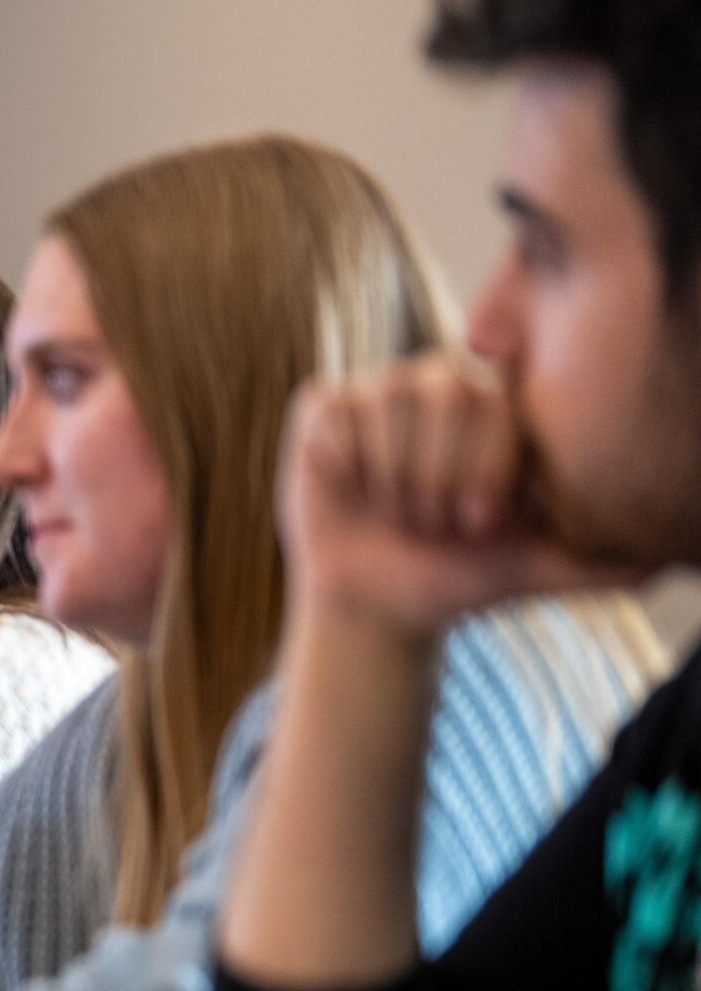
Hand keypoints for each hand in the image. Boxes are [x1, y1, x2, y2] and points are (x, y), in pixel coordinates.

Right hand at [281, 352, 648, 638]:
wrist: (372, 604)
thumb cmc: (453, 577)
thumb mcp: (533, 566)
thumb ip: (601, 560)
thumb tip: (666, 562)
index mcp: (496, 408)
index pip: (499, 403)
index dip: (484, 466)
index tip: (478, 523)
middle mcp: (442, 386)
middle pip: (446, 397)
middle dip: (437, 476)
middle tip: (432, 522)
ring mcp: (379, 390)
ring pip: (389, 400)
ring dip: (391, 475)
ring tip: (392, 508)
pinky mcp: (323, 407)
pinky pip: (336, 412)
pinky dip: (345, 462)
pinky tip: (350, 486)